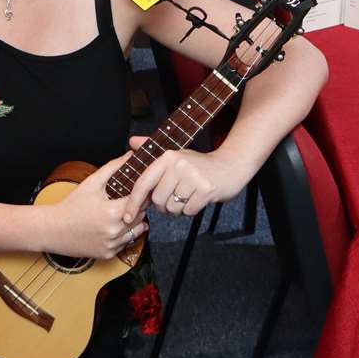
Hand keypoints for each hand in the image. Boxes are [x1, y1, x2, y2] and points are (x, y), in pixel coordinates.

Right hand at [43, 156, 148, 259]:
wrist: (52, 229)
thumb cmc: (71, 206)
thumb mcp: (92, 183)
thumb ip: (114, 167)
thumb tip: (130, 155)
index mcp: (112, 212)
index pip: (141, 201)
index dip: (142, 194)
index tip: (139, 190)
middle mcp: (114, 230)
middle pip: (141, 216)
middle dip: (138, 207)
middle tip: (129, 200)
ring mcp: (112, 244)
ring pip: (137, 231)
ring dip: (134, 222)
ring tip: (123, 213)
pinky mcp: (108, 254)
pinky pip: (126, 243)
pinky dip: (124, 235)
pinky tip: (114, 226)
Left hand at [122, 138, 248, 218]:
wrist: (231, 166)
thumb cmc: (199, 165)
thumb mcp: (176, 154)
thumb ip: (152, 149)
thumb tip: (132, 141)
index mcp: (168, 156)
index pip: (144, 182)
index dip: (133, 201)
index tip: (127, 216)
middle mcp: (179, 165)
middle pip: (157, 200)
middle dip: (163, 205)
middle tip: (175, 197)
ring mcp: (193, 177)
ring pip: (172, 208)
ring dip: (178, 208)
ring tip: (187, 196)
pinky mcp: (205, 190)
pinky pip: (188, 211)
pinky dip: (190, 210)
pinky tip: (197, 198)